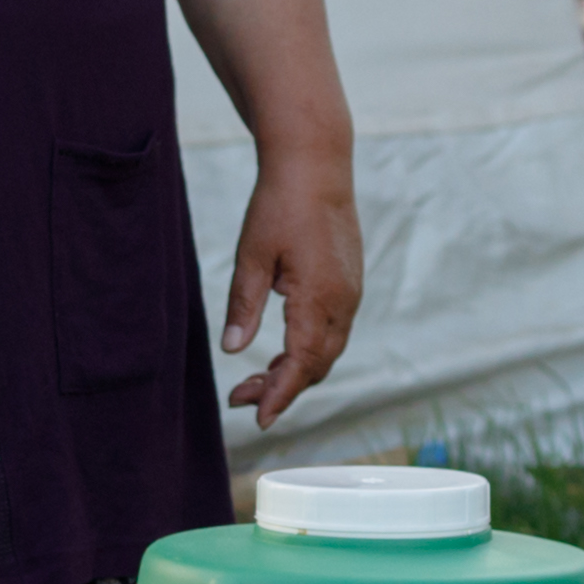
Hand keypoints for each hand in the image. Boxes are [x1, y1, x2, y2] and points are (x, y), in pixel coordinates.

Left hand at [220, 143, 363, 425]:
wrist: (316, 164)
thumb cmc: (280, 204)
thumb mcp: (251, 256)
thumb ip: (243, 305)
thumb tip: (232, 350)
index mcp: (319, 298)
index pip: (301, 365)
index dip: (280, 396)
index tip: (258, 419)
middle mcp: (343, 301)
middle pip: (317, 366)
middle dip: (281, 388)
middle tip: (239, 397)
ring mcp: (350, 292)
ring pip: (327, 351)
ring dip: (294, 371)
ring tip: (253, 379)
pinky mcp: (349, 283)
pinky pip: (332, 332)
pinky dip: (307, 350)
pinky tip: (280, 350)